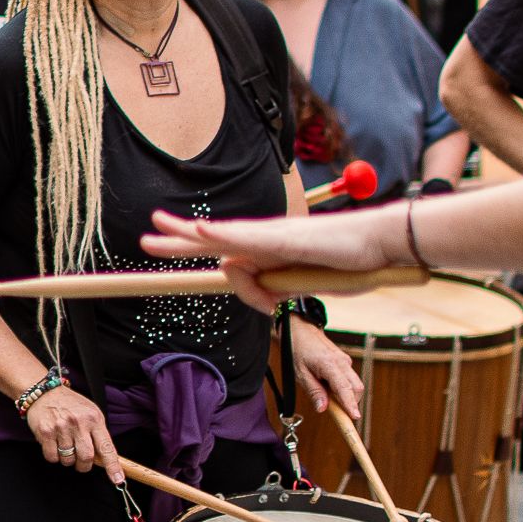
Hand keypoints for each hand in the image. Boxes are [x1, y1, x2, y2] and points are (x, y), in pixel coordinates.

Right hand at [26, 385, 120, 480]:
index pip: (107, 447)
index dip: (113, 466)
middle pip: (86, 458)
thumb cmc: (70, 405)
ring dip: (67, 459)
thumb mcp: (90, 414)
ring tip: (64, 445)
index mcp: (94, 419)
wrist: (44, 392)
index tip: (118, 480)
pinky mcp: (46, 432)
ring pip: (68, 460)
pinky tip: (53, 443)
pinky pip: (52, 457)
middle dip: (83, 466)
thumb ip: (97, 435)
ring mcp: (61, 427)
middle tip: (81, 462)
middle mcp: (79, 423)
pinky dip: (53, 456)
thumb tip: (103, 460)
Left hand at [147, 205, 389, 312]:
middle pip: (211, 238)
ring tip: (157, 230)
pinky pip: (249, 236)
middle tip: (144, 239)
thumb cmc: (344, 263)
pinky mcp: (287, 237)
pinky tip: (201, 230)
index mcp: (266, 252)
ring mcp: (274, 236)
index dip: (190, 249)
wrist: (378, 245)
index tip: (161, 246)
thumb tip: (253, 291)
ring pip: (225, 238)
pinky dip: (224, 234)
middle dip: (176, 239)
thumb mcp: (299, 287)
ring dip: (190, 236)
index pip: (221, 253)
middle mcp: (265, 240)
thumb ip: (273, 290)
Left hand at [288, 321, 363, 418]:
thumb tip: (323, 409)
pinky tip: (328, 385)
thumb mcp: (300, 374)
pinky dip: (343, 388)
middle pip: (356, 389)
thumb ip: (313, 391)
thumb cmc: (298, 351)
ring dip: (346, 396)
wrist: (302, 330)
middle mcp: (342, 362)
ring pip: (355, 385)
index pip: (345, 388)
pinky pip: (350, 380)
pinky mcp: (346, 362)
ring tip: (326, 393)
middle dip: (350, 403)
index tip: (355, 417)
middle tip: (335, 411)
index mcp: (330, 364)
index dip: (350, 404)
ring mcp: (346, 362)